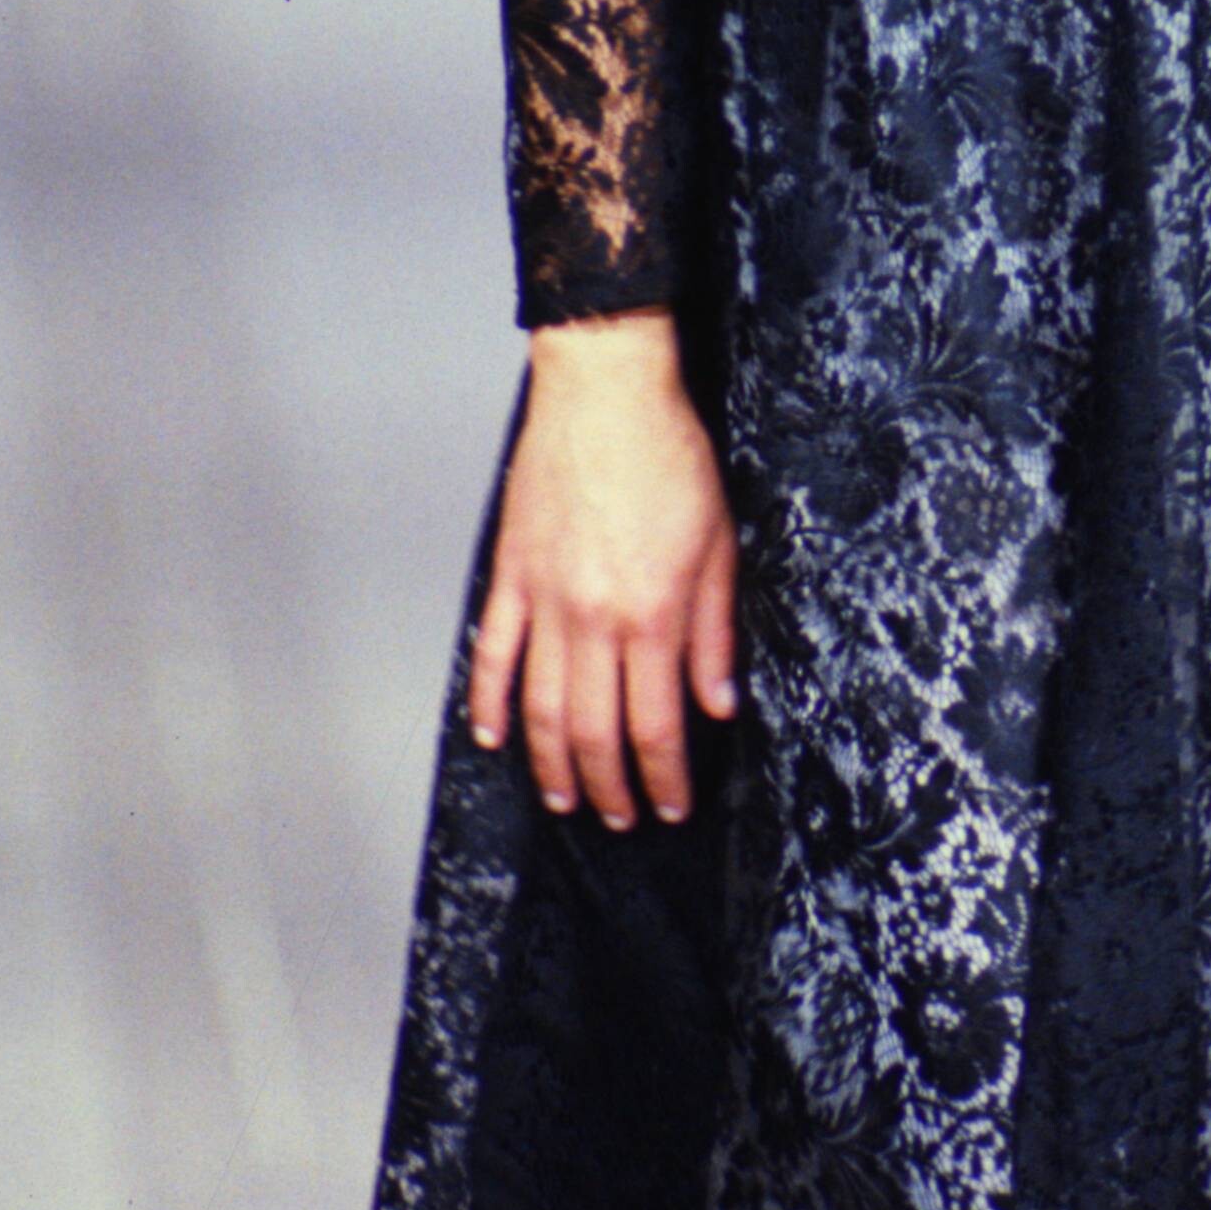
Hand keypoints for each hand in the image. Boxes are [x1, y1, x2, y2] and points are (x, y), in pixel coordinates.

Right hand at [470, 314, 738, 827]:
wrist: (606, 392)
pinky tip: (495, 737)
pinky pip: (494, 655)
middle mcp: (594, 620)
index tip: (672, 803)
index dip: (665, 776)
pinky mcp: (510, 576)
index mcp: (653, 616)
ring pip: (542, 708)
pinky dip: (490, 702)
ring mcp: (544, 601)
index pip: (658, 725)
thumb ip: (714, 632)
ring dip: (553, 764)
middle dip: (612, 786)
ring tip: (565, 798)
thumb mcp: (719, 545)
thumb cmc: (670, 457)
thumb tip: (719, 703)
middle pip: (595, 732)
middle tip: (621, 817)